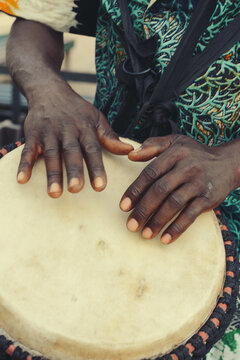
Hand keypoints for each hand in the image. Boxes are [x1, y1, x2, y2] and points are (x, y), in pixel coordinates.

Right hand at [17, 82, 132, 196]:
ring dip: (52, 173)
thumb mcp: (96, 118)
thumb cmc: (76, 109)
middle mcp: (67, 130)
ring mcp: (49, 132)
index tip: (100, 186)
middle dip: (73, 171)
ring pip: (51, 154)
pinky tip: (22, 180)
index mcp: (85, 128)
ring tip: (54, 193)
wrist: (48, 89)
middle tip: (76, 189)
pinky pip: (28, 150)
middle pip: (71, 152)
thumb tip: (130, 151)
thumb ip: (110, 136)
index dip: (96, 168)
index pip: (92, 149)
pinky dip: (24, 165)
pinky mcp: (32, 134)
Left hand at [120, 135, 238, 243]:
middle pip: (160, 190)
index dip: (135, 190)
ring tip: (144, 234)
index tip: (123, 206)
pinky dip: (177, 228)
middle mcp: (187, 168)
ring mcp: (198, 183)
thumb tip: (130, 155)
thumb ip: (153, 145)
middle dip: (143, 210)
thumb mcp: (175, 142)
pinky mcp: (208, 198)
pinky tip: (165, 239)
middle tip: (130, 225)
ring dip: (157, 221)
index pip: (150, 173)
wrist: (228, 162)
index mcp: (175, 153)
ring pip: (174, 204)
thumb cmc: (195, 153)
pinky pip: (190, 215)